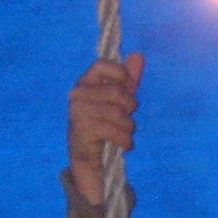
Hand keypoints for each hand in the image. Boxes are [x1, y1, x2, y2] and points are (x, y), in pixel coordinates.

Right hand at [68, 55, 144, 204]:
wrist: (90, 163)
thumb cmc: (105, 128)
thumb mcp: (119, 103)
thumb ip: (129, 80)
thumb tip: (139, 55)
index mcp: (85, 83)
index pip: (103, 65)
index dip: (121, 76)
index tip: (128, 89)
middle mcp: (77, 94)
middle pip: (117, 92)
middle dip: (130, 109)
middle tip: (127, 121)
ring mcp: (77, 112)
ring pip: (118, 113)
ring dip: (129, 128)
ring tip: (125, 135)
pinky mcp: (82, 130)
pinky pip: (114, 130)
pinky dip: (126, 140)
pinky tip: (124, 145)